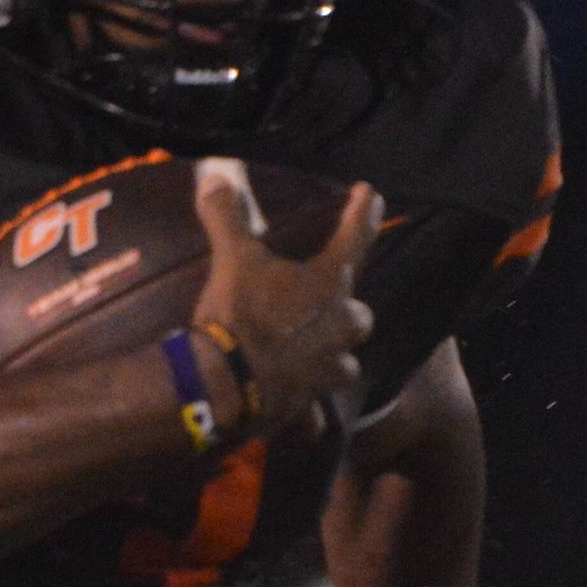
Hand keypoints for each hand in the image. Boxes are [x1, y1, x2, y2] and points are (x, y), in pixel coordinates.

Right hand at [194, 161, 378, 443]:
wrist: (223, 385)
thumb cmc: (238, 314)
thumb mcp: (232, 258)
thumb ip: (227, 214)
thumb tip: (216, 172)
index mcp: (329, 285)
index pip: (356, 236)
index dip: (363, 211)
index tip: (371, 194)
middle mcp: (340, 329)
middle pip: (359, 314)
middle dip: (347, 308)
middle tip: (327, 300)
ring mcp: (327, 371)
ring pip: (344, 362)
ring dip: (332, 355)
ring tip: (312, 352)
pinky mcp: (308, 407)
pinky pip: (316, 415)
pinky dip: (309, 413)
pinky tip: (300, 412)